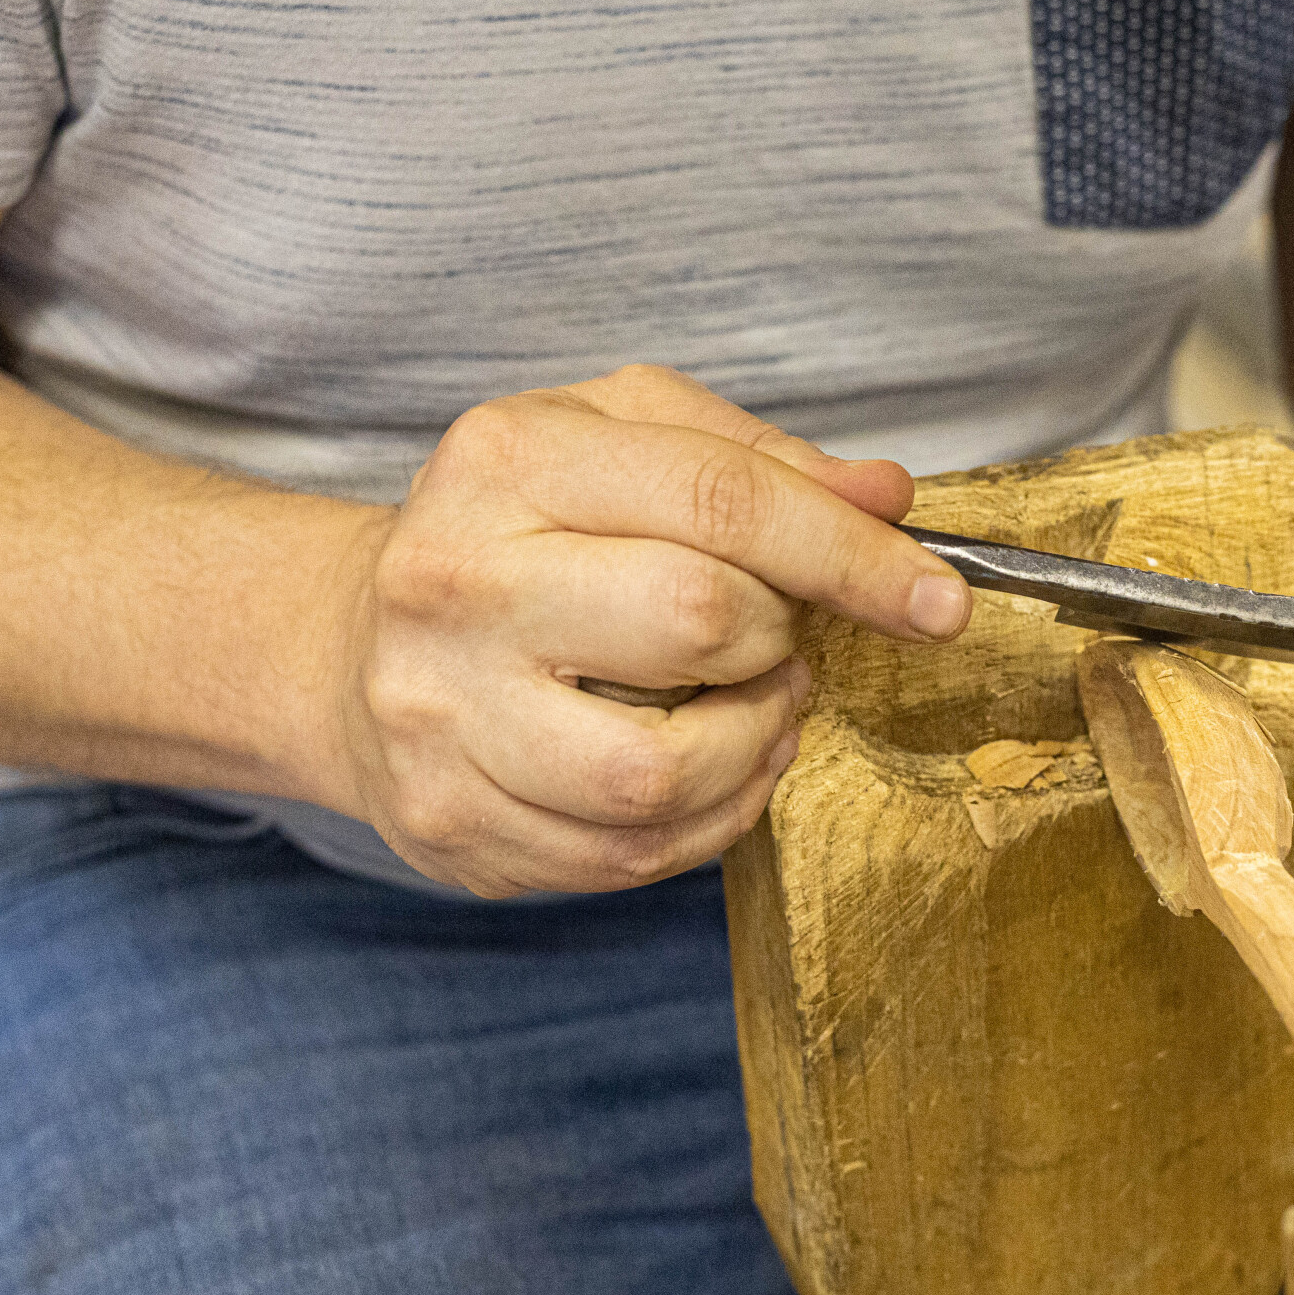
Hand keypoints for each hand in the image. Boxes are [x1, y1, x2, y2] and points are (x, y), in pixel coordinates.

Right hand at [319, 365, 971, 896]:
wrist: (353, 644)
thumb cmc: (523, 529)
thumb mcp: (626, 440)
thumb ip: (759, 459)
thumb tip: (888, 498)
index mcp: (509, 458)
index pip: (722, 499)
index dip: (855, 555)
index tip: (940, 600)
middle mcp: (455, 580)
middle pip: (696, 619)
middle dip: (779, 637)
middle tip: (774, 634)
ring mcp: (441, 713)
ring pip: (662, 770)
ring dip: (753, 743)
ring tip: (752, 703)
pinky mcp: (450, 820)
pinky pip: (633, 854)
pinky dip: (710, 818)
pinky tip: (708, 766)